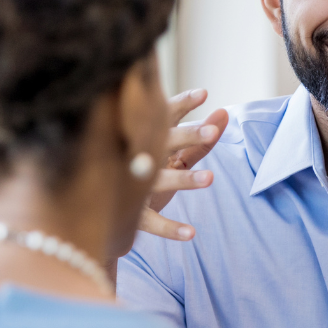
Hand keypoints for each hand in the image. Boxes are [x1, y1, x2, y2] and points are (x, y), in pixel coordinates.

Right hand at [138, 89, 228, 240]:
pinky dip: (171, 228)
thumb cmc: (146, 171)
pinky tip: (191, 233)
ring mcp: (134, 185)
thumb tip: (226, 113)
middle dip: (188, 136)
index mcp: (150, 138)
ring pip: (160, 180)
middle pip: (164, 142)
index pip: (166, 114)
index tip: (204, 94)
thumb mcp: (173, 155)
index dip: (184, 104)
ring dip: (185, 179)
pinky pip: (153, 222)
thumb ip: (200, 139)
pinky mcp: (132, 213)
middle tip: (212, 132)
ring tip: (210, 178)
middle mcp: (141, 156)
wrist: (102, 211)